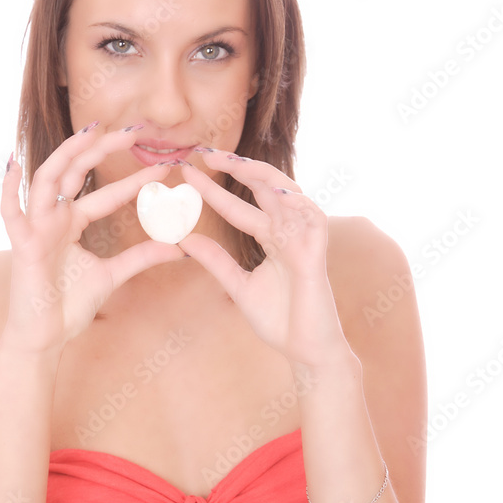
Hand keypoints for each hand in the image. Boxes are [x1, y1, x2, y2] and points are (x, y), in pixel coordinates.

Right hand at [0, 126, 184, 354]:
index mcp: (71, 222)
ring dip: (66, 155)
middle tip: (132, 131)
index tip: (164, 168)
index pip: (104, 193)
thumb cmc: (68, 305)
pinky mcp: (21, 245)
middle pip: (75, 173)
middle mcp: (52, 218)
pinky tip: (14, 164)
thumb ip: (141, 258)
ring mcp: (35, 228)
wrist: (45, 336)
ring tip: (89, 134)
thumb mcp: (112, 275)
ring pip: (47, 181)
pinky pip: (10, 213)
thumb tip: (179, 247)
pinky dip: (8, 189)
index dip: (133, 181)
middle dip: (101, 150)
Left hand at [176, 149, 352, 367]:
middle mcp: (289, 231)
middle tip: (203, 152)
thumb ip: (216, 261)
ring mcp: (305, 239)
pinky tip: (273, 191)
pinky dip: (295, 202)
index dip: (213, 189)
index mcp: (272, 237)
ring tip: (231, 161)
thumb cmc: (279, 319)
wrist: (304, 350)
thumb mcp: (237, 285)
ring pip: (287, 193)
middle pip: (264, 187)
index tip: (185, 174)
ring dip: (260, 175)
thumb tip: (185, 239)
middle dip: (236, 167)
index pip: (240, 205)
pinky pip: (311, 218)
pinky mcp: (317, 253)